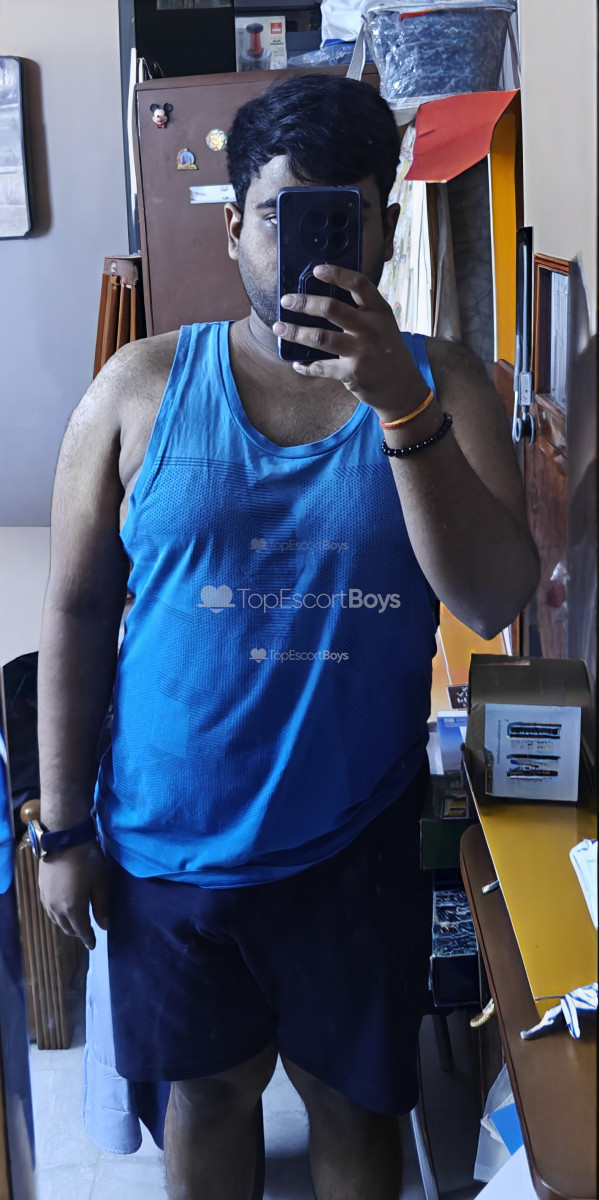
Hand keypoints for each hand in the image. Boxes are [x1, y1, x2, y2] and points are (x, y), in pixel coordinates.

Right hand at [38, 840, 109, 950]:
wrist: (63, 839)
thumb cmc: (86, 860)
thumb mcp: (100, 882)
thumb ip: (102, 906)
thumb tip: (105, 926)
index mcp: (72, 909)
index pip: (81, 931)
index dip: (88, 939)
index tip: (93, 945)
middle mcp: (56, 908)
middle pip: (67, 928)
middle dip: (77, 933)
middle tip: (86, 933)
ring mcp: (46, 899)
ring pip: (56, 920)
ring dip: (66, 925)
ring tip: (75, 923)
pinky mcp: (41, 890)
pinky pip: (49, 910)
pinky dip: (57, 915)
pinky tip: (62, 910)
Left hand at [273, 263, 429, 416]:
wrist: (401, 388)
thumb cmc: (387, 351)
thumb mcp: (383, 325)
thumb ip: (362, 312)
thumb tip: (323, 298)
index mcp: (379, 311)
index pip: (359, 284)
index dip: (337, 274)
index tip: (316, 270)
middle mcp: (371, 328)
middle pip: (332, 308)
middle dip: (304, 303)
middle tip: (286, 301)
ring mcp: (361, 351)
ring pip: (320, 337)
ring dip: (295, 332)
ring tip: (279, 328)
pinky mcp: (352, 373)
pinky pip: (321, 366)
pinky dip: (305, 366)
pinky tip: (297, 363)